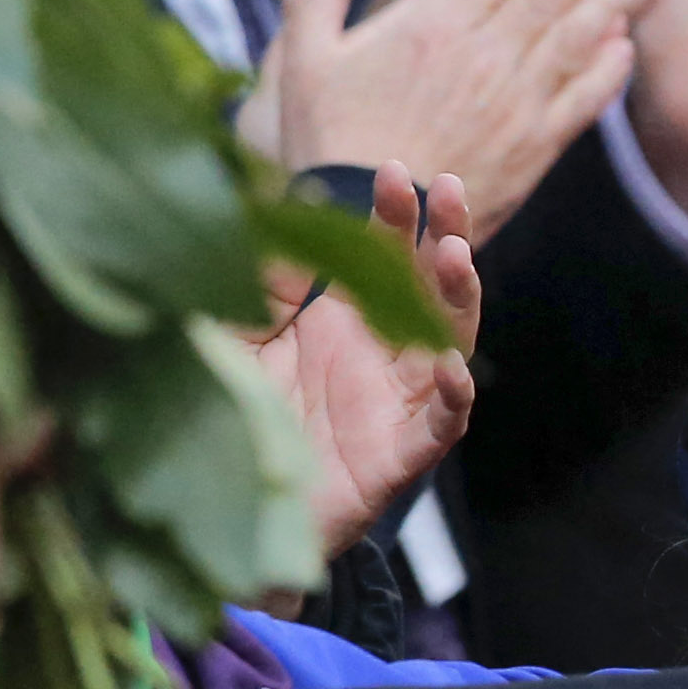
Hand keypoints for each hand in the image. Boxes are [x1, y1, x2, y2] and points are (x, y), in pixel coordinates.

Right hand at [259, 0, 633, 238]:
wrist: (370, 229)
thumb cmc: (329, 143)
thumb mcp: (302, 60)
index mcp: (430, 24)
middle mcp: (483, 55)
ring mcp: (516, 103)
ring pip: (575, 38)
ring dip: (604, 2)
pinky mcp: (536, 150)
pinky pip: (585, 100)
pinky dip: (608, 71)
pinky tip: (622, 50)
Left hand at [265, 167, 482, 552]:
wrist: (228, 516)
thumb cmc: (234, 420)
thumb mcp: (236, 333)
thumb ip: (265, 278)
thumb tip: (295, 205)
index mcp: (345, 323)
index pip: (385, 256)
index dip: (396, 215)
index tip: (397, 171)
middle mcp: (379, 359)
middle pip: (430, 290)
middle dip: (445, 237)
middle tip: (452, 188)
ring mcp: (393, 408)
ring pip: (448, 348)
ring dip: (459, 303)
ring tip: (456, 256)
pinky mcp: (394, 462)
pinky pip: (438, 430)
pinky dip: (453, 400)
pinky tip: (453, 369)